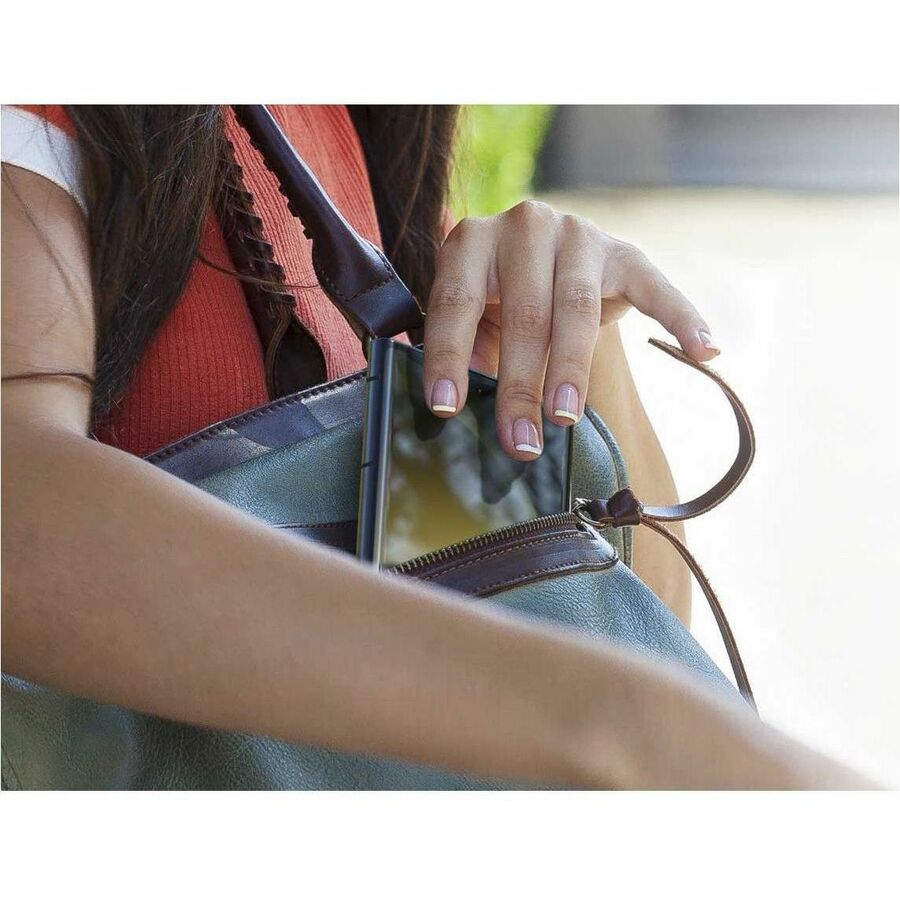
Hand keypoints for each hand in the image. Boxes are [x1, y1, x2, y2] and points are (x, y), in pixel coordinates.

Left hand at [423, 200, 718, 458]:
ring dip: (571, 368)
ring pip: (576, 307)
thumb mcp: (472, 316)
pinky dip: (683, 318)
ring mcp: (579, 236)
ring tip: (565, 417)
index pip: (456, 302)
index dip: (449, 357)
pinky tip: (705, 349)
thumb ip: (463, 350)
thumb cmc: (499, 297)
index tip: (447, 409)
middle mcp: (525, 226)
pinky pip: (656, 287)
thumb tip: (453, 412)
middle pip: (523, 312)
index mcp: (473, 242)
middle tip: (520, 441)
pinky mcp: (625, 253)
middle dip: (519, 384)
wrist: (549, 253)